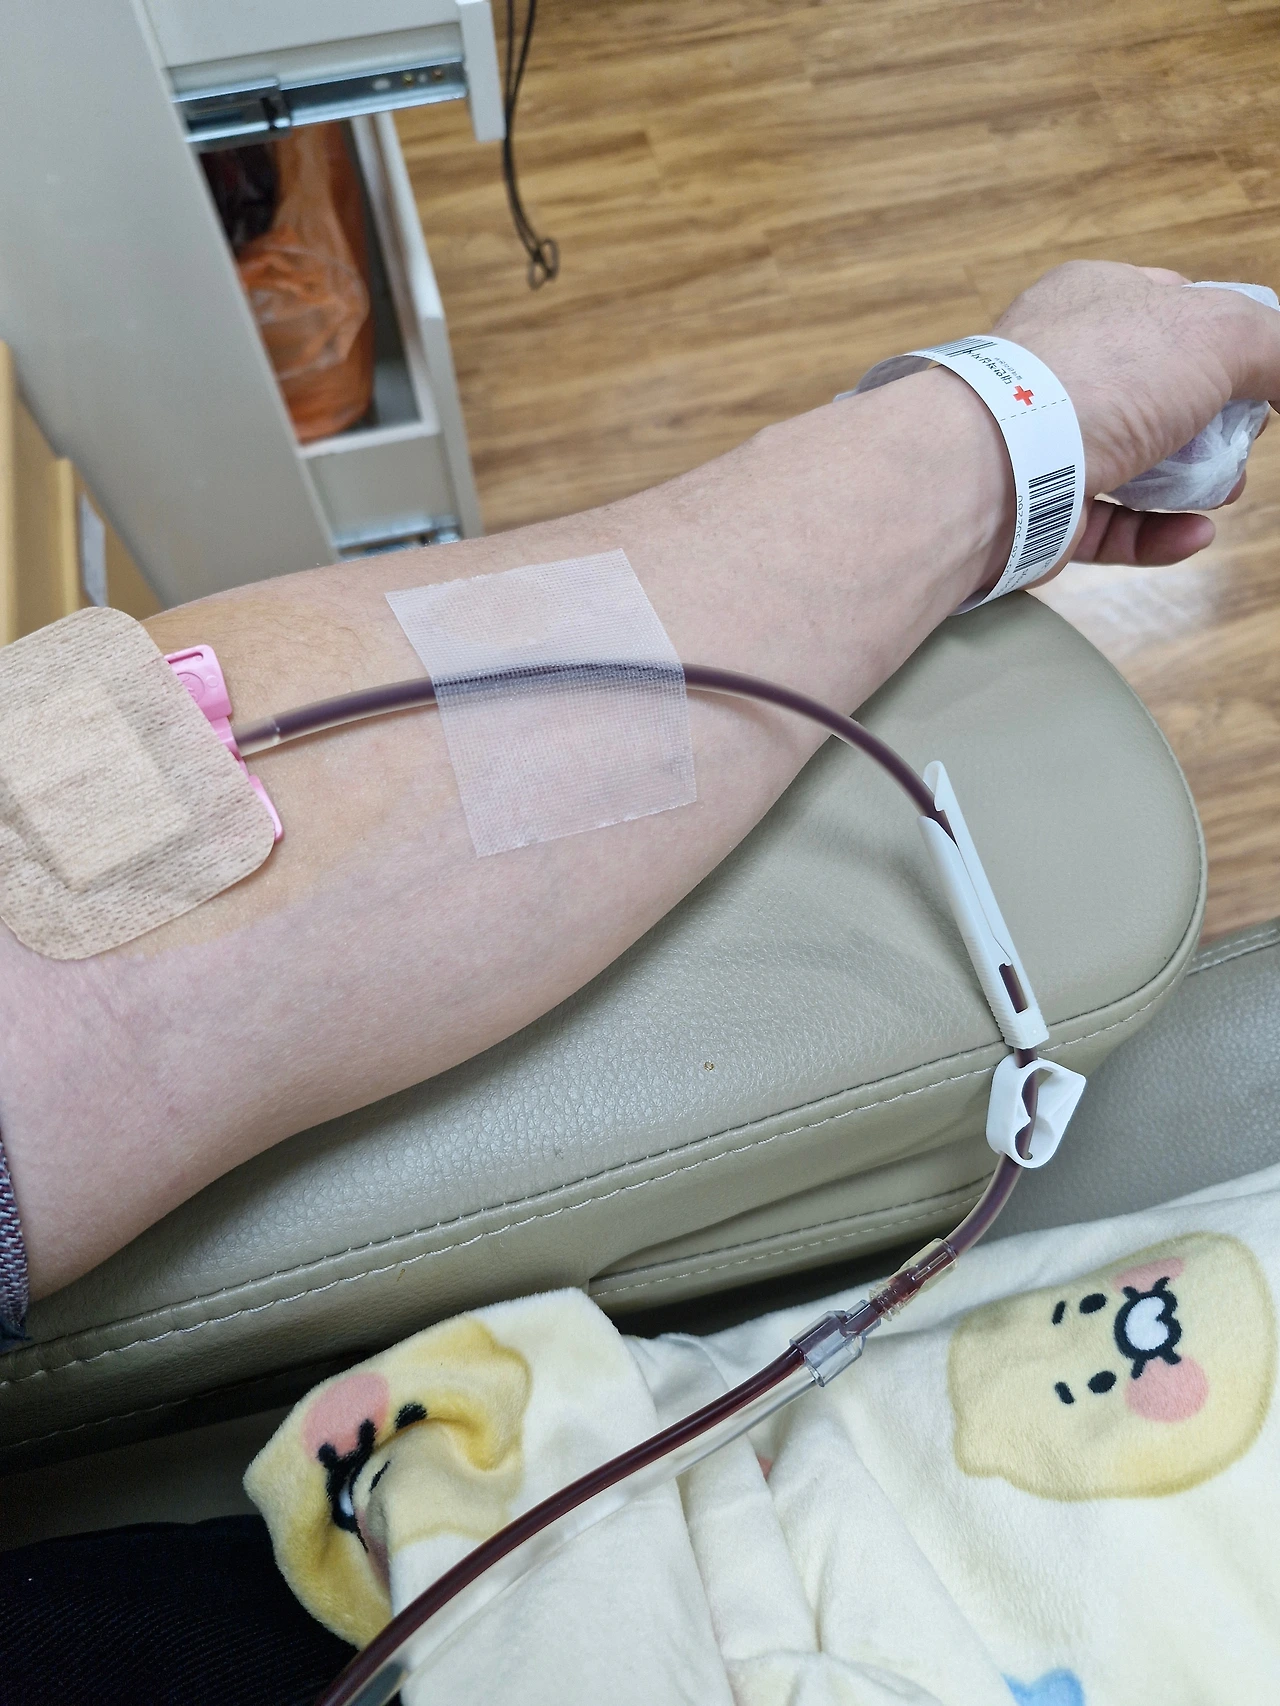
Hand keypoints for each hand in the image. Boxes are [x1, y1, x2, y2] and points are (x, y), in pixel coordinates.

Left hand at [992, 260, 1278, 575]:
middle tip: (1239, 441)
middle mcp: (1066, 366)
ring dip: (1191, 484)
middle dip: (1214, 424)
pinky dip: (1154, 534)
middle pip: (1163, 395)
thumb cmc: (1092, 380)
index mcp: (1097, 301)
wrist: (993, 466)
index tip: (1258, 378)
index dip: (1226, 342)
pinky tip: (1194, 535)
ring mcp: (1048, 442)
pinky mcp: (1041, 512)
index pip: (1175, 309)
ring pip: (1137, 465)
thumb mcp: (1218, 333)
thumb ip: (1273, 345)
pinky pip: (1109, 526)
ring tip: (1222, 493)